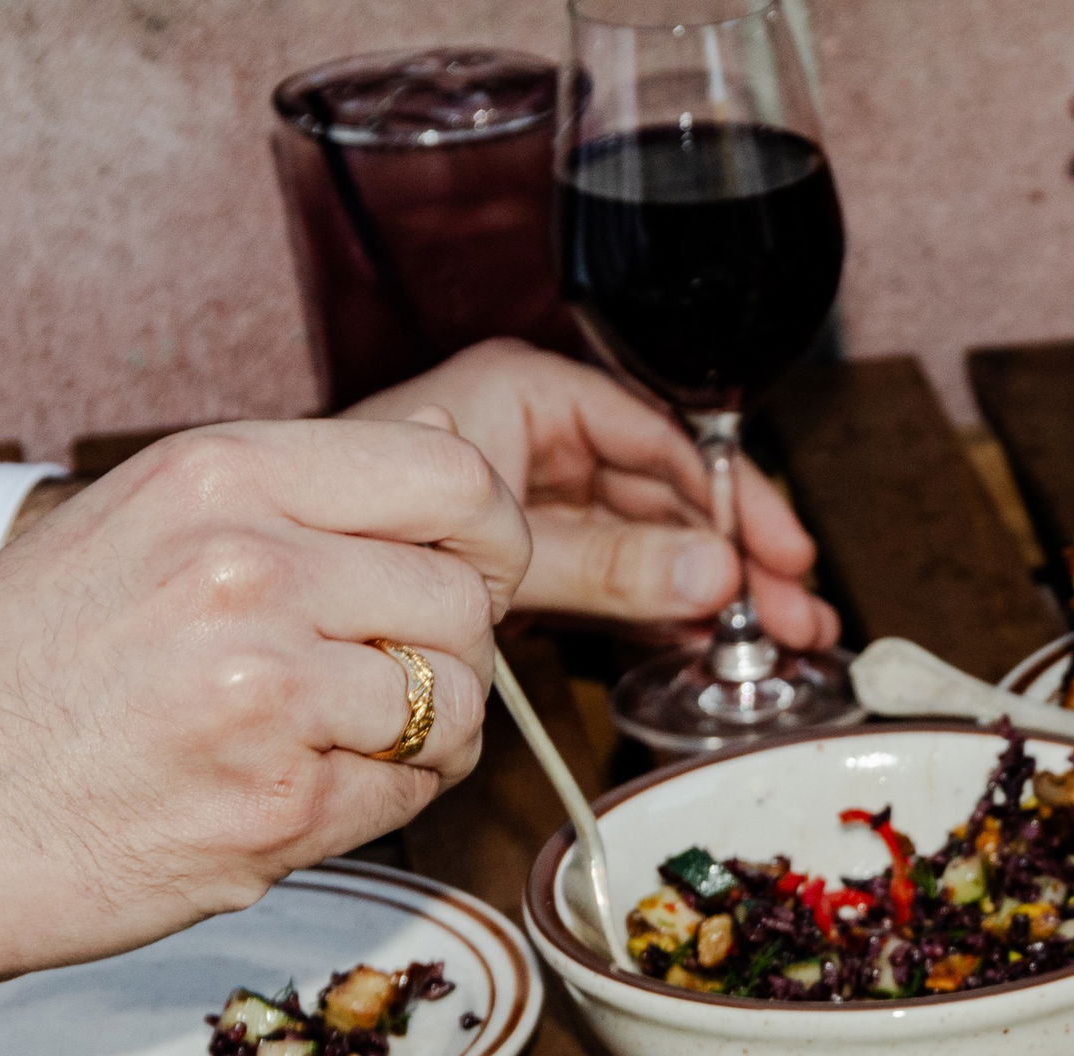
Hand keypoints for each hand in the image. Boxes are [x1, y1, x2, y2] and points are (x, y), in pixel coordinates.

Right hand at [0, 418, 523, 979]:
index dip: (491, 534)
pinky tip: (300, 784)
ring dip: (426, 732)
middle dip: (449, 648)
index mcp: (214, 479)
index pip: (452, 475)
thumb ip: (298, 487)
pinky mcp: (284, 801)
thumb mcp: (142, 523)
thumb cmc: (36, 672)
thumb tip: (450, 436)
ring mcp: (267, 689)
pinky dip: (383, 797)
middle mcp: (245, 570)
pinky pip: (416, 789)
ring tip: (334, 735)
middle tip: (381, 675)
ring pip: (459, 700)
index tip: (473, 570)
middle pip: (464, 599)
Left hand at [347, 340, 837, 647]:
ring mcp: (532, 498)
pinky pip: (611, 576)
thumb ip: (612, 564)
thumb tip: (715, 578)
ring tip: (774, 641)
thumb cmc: (356, 528)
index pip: (660, 437)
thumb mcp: (508, 548)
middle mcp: (536, 438)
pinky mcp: (522, 555)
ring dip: (712, 592)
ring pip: (647, 540)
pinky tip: (706, 641)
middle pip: (667, 494)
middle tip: (794, 614)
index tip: (782, 551)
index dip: (732, 498)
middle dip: (737, 556)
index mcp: (527, 396)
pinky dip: (659, 610)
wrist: (279, 589)